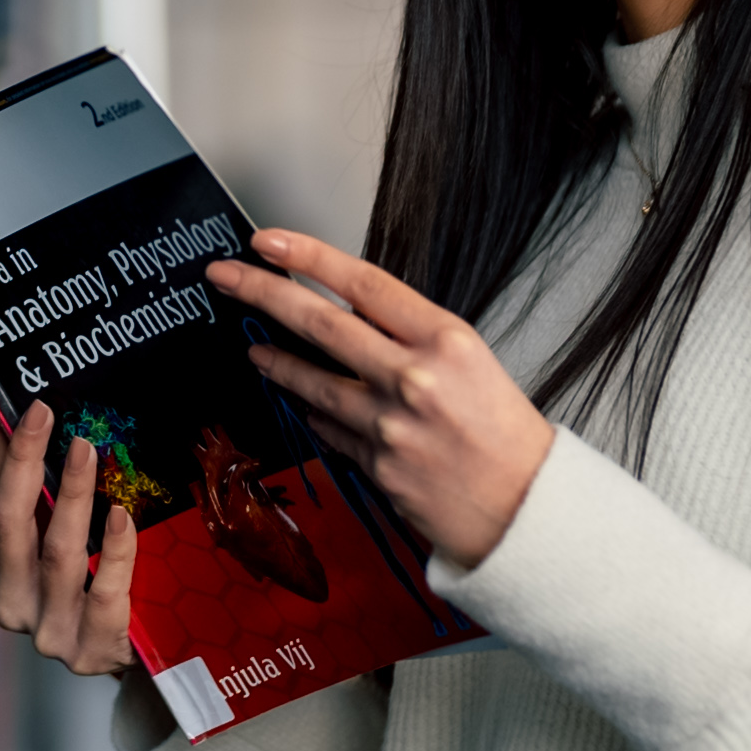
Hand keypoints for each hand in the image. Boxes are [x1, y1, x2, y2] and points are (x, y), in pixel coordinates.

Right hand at [0, 388, 139, 675]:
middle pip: (13, 524)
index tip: (26, 407)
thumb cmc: (86, 588)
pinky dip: (114, 550)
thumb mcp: (47, 531)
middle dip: (27, 465)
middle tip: (49, 418)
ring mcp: (50, 633)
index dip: (4, 450)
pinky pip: (105, 592)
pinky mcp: (92, 651)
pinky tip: (121, 515)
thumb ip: (12, 469)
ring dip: (72, 497)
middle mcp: (13, 606)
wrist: (136, 661)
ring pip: (59, 555)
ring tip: (86, 452)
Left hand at [206, 228, 554, 569]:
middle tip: (224, 277)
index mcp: (446, 341)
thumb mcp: (471, 362)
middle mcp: (414, 378)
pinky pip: (328, 428)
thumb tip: (351, 312)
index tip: (267, 241)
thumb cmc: (505, 434)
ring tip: (253, 347)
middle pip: (320, 322)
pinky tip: (302, 403)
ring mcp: (390, 424)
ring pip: (312, 380)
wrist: (526, 509)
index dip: (308, 256)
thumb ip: (411, 336)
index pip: (363, 282)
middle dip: (262, 292)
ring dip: (275, 360)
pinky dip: (313, 412)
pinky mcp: (375, 465)